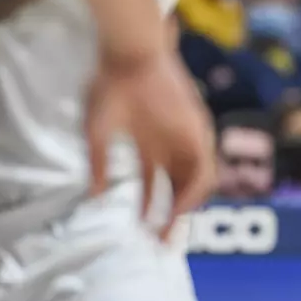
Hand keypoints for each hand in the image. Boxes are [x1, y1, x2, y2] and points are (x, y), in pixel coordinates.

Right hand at [86, 46, 215, 240]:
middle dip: (171, 216)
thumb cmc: (110, 88)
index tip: (142, 231)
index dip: (149, 208)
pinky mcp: (198, 130)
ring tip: (170, 229)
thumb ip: (100, 164)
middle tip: (160, 242)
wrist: (131, 57)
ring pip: (195, 181)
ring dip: (185, 207)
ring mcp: (186, 137)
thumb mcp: (97, 132)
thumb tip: (96, 196)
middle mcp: (171, 143)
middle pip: (178, 187)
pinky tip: (179, 207)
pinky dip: (194, 191)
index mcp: (148, 143)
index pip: (154, 184)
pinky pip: (204, 167)